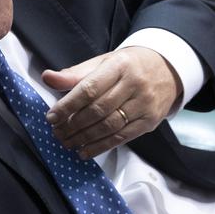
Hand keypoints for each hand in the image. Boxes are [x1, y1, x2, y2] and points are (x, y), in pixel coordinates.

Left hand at [43, 46, 181, 158]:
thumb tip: (47, 78)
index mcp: (119, 65)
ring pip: (110, 125)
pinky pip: (122, 137)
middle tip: (57, 133)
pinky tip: (85, 150)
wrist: (167, 69)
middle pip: (99, 109)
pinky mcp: (150, 121)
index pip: (89, 88)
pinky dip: (101, 146)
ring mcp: (144, 104)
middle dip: (73, 124)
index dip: (68, 105)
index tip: (52, 117)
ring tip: (67, 142)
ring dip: (85, 137)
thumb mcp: (103, 63)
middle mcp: (134, 84)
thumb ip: (75, 74)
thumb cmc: (128, 66)